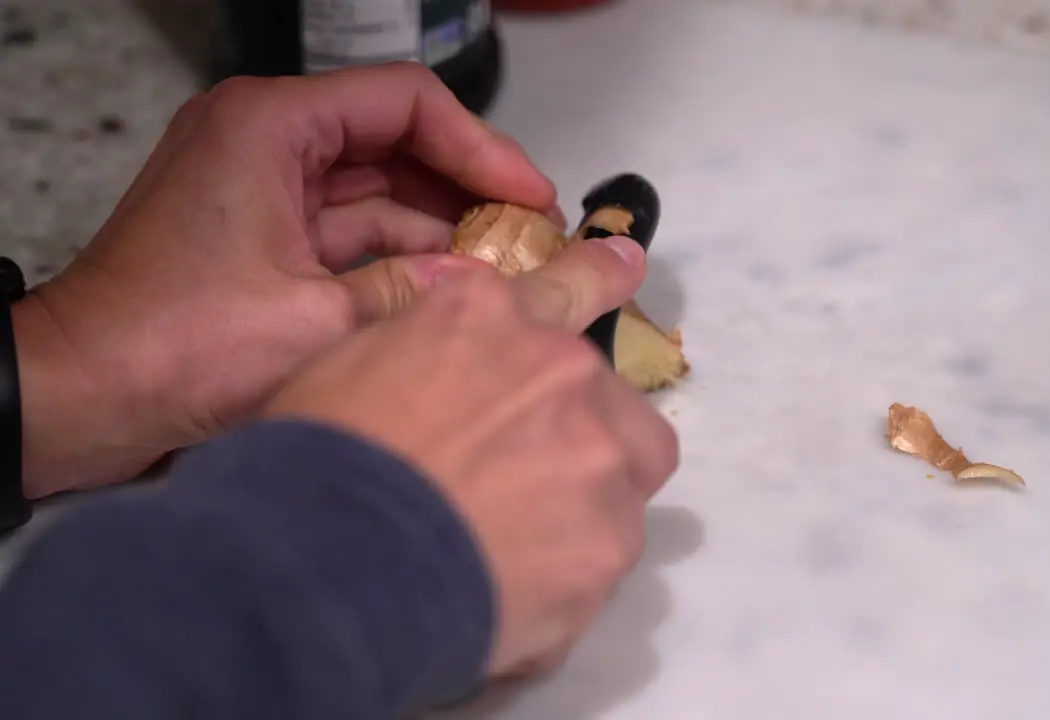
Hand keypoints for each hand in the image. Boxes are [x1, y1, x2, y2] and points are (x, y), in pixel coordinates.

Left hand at [16, 62, 564, 497]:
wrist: (81, 400)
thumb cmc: (166, 346)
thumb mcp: (319, 321)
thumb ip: (417, 294)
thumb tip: (497, 289)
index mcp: (271, 127)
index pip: (406, 104)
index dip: (482, 147)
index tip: (530, 195)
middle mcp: (266, 144)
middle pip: (398, 144)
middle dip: (469, 190)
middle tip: (532, 236)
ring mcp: (263, 192)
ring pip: (380, 194)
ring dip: (441, 230)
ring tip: (510, 270)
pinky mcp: (263, 241)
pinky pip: (351, 235)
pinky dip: (402, 260)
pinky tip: (456, 292)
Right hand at [265, 237, 678, 676]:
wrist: (326, 563)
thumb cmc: (315, 460)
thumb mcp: (350, 364)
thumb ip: (424, 348)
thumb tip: (449, 364)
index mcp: (489, 316)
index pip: (567, 283)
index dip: (599, 277)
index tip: (627, 264)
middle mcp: (560, 367)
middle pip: (610, 398)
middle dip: (582, 433)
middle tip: (528, 482)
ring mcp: (598, 450)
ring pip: (628, 471)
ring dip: (590, 499)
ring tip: (525, 547)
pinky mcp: (613, 536)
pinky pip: (609, 550)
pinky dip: (575, 569)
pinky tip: (518, 590)